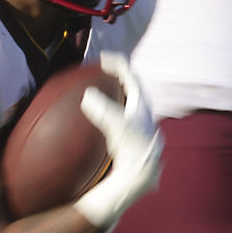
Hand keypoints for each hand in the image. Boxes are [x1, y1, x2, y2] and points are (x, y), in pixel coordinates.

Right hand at [73, 51, 161, 228]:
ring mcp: (141, 124)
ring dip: (118, 92)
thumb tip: (87, 95)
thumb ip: (101, 108)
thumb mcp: (114, 124)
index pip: (130, 75)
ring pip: (130, 101)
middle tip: (105, 70)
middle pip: (132, 86)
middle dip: (119, 76)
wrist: (140, 174)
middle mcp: (144, 110)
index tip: (103, 58)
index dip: (117, 63)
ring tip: (106, 90)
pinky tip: (106, 118)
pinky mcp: (135, 136)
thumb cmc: (130, 148)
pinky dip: (115, 108)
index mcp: (141, 102)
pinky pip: (125, 114)